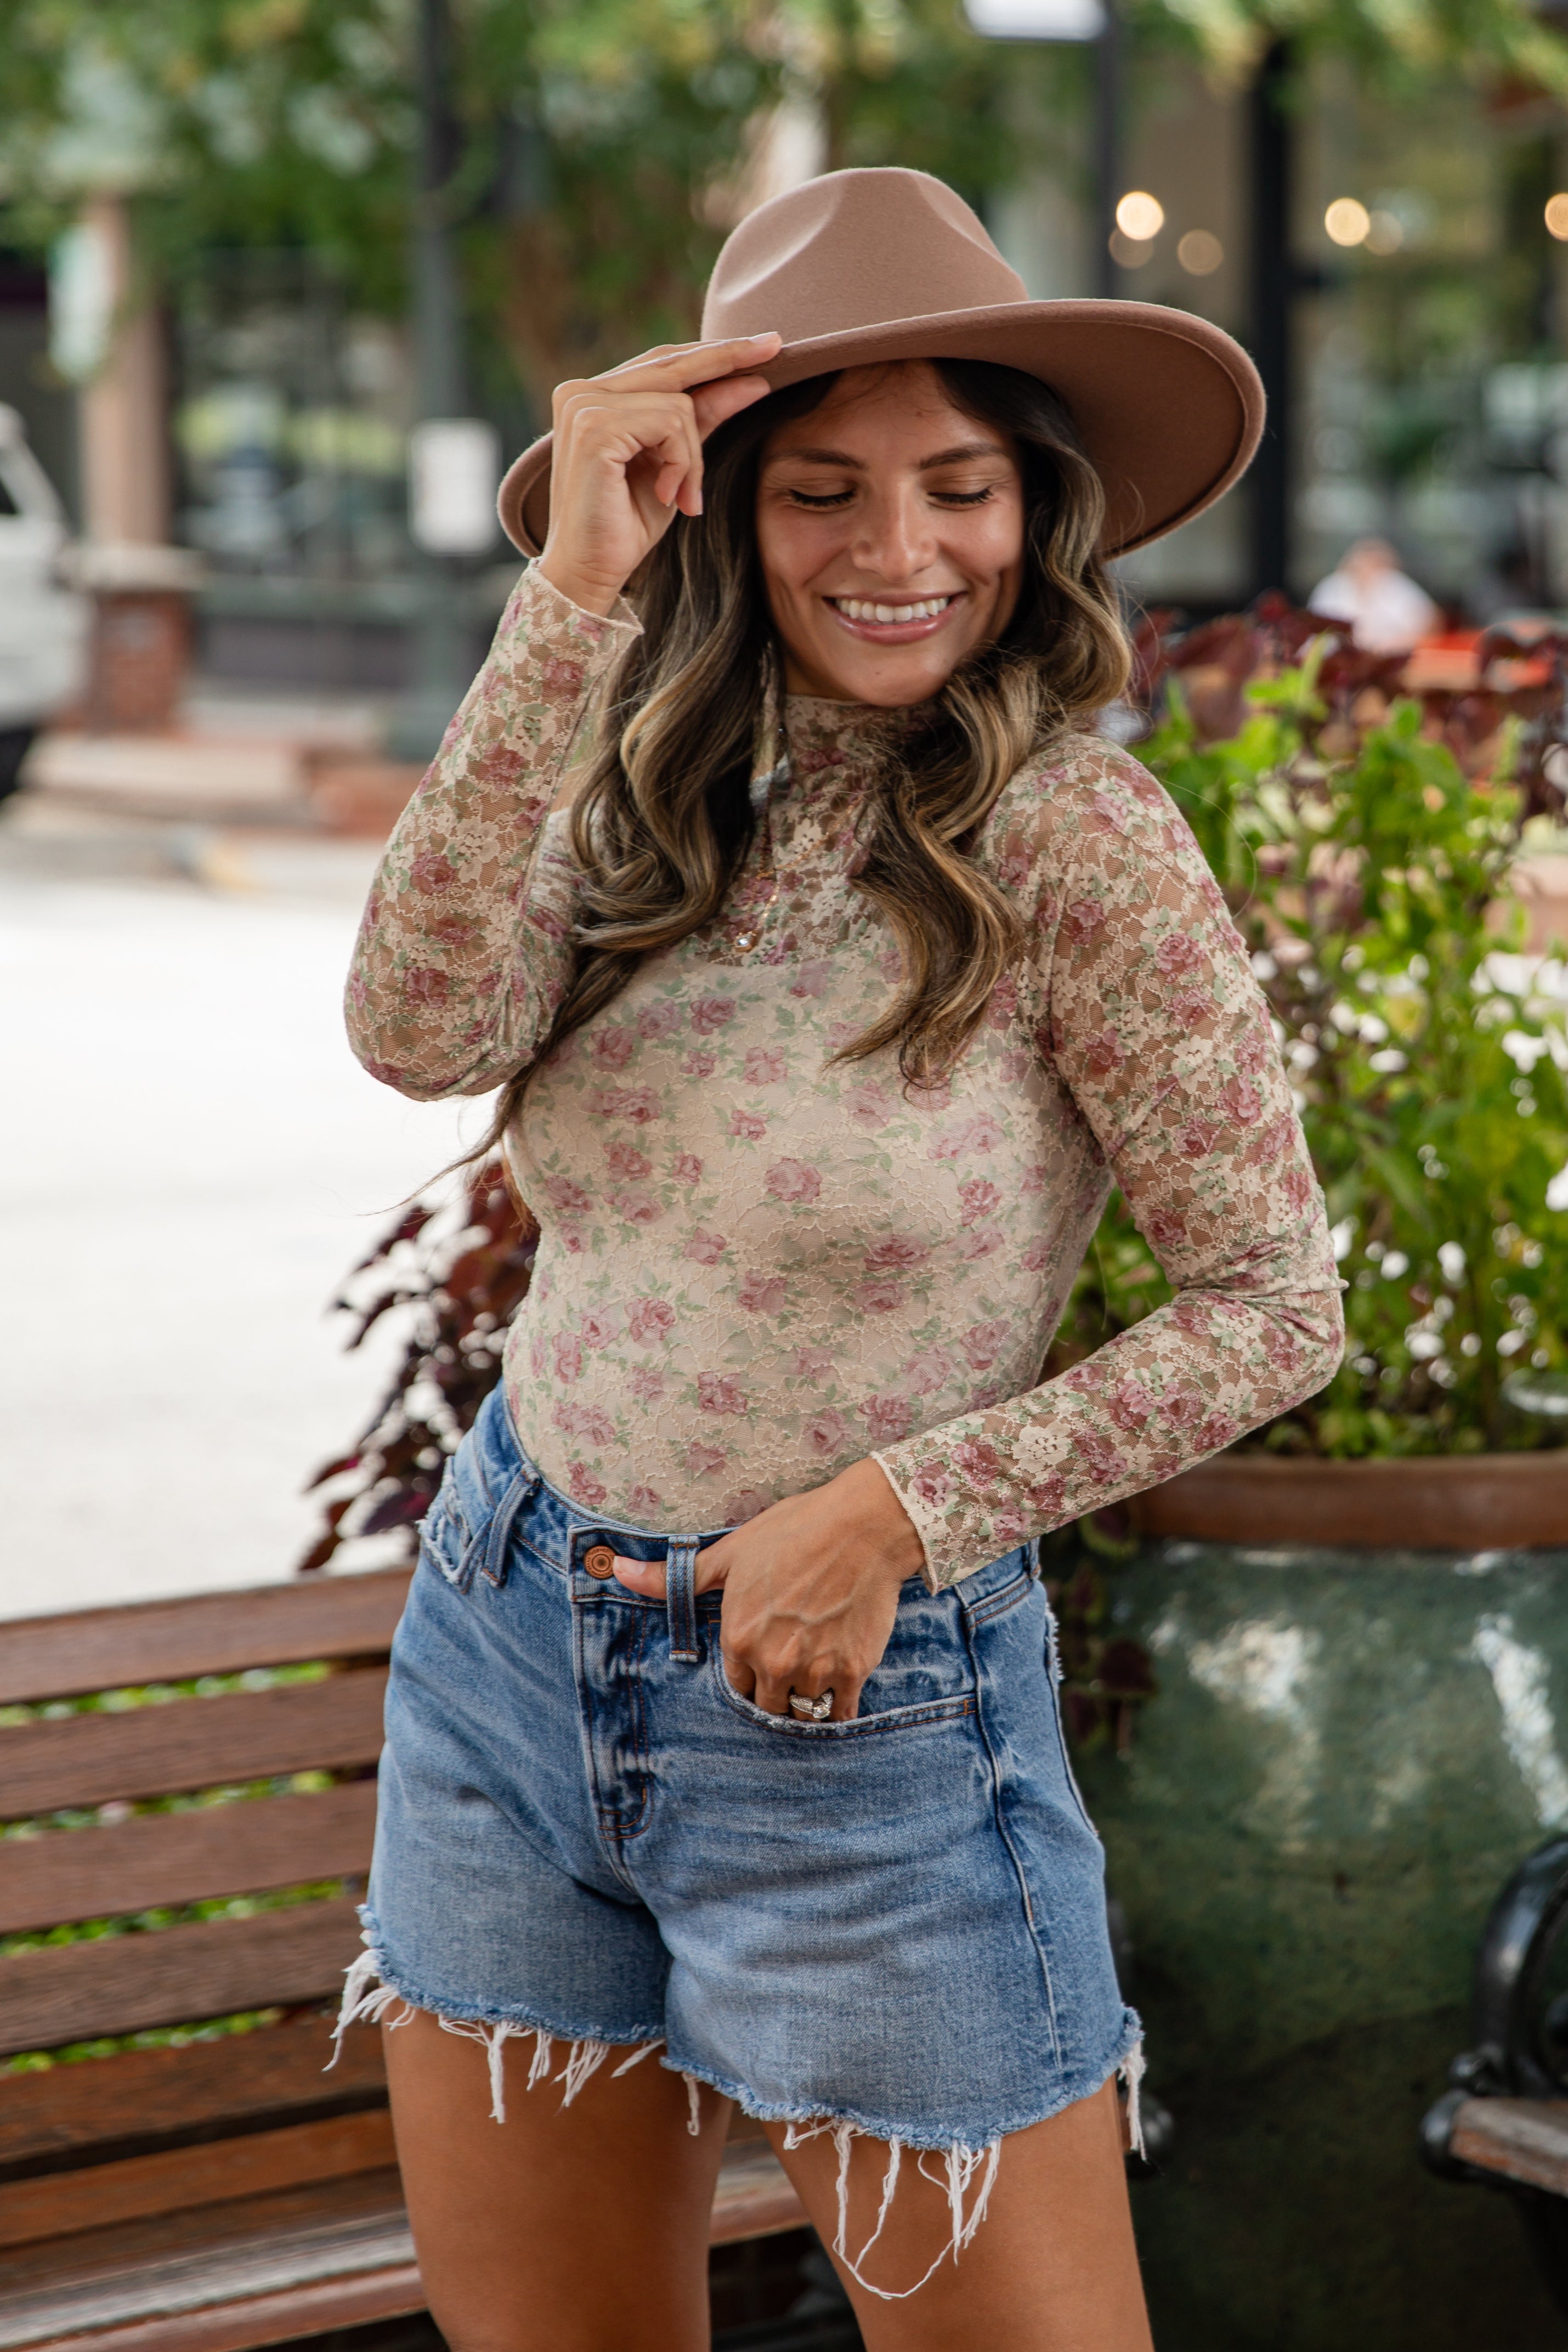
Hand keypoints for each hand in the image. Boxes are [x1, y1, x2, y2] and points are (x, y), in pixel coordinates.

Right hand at [535, 332, 782, 616]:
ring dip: (692, 458)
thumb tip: (753, 380)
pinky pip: (670, 424)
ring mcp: (584, 406)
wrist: (589, 572)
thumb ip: (703, 418)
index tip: (766, 343)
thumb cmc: (625, 525)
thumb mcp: (675, 464)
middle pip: (672, 364)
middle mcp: (580, 392)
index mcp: (592, 396)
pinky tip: (667, 495)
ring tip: (680, 497)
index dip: (713, 353)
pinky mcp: (595, 428)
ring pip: (678, 404)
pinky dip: (682, 463)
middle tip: (776, 348)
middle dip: (728, 361)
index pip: (662, 362)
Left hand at [610, 1458, 925, 1719]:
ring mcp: (815, 1671)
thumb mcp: (730, 1553)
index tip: (761, 1659)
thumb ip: (676, 1578)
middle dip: (773, 1693)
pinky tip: (839, 1690)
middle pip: (766, 1706)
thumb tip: (617, 1569)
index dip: (747, 1673)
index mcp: (739, 1638)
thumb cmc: (795, 1530)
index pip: (733, 1686)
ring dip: (805, 1703)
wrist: (863, 1524)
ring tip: (815, 1675)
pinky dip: (838, 1709)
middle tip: (789, 1669)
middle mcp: (773, 1662)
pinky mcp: (853, 1671)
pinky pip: (840, 1714)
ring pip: (802, 1713)